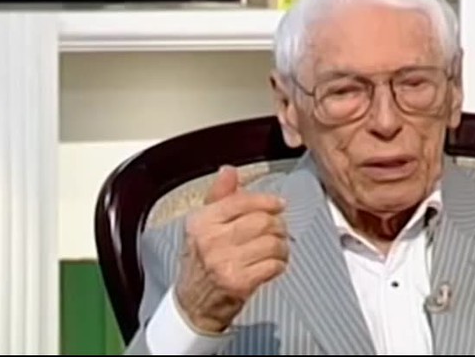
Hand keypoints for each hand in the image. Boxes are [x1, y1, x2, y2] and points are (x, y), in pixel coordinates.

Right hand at [176, 165, 289, 333]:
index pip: (242, 201)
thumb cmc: (201, 260)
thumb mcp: (203, 225)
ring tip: (277, 248)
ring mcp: (225, 262)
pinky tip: (273, 264)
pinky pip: (273, 265)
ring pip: (272, 242)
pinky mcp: (240, 283)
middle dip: (278, 224)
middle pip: (262, 221)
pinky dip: (279, 264)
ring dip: (281, 246)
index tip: (278, 204)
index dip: (266, 201)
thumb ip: (219, 196)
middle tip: (279, 229)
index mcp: (202, 222)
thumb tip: (229, 170)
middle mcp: (211, 240)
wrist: (193, 303)